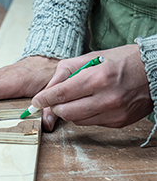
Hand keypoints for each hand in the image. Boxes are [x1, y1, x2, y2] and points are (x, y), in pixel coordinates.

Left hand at [32, 44, 152, 127]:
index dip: (44, 99)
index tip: (36, 101)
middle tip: (54, 101)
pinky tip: (92, 103)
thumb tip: (46, 91)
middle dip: (55, 107)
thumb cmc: (123, 61)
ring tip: (78, 98)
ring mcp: (113, 113)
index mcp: (98, 78)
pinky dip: (85, 115)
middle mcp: (106, 98)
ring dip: (70, 111)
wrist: (154, 72)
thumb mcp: (92, 57)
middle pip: (66, 112)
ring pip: (76, 120)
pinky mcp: (118, 123)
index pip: (61, 94)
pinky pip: (91, 123)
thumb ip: (65, 73)